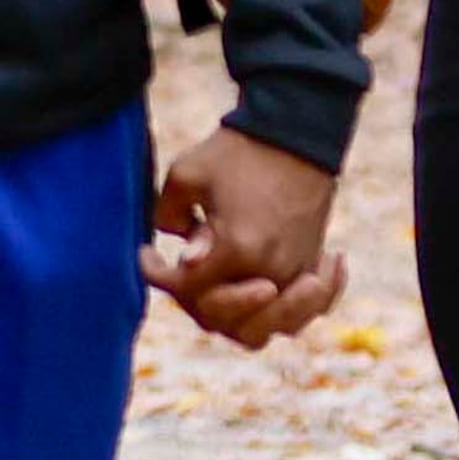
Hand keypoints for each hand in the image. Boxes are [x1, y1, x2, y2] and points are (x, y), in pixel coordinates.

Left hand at [142, 126, 346, 349]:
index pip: (189, 290)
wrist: (294, 131)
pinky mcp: (313, 262)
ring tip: (225, 290)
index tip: (146, 254)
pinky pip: (312, 309)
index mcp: (237, 250)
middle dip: (198, 301)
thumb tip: (181, 259)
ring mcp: (297, 270)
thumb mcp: (187, 174)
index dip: (160, 276)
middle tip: (184, 271)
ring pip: (275, 327)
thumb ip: (169, 217)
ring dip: (246, 318)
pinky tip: (277, 291)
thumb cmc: (238, 152)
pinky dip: (298, 309)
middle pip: (229, 321)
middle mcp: (270, 270)